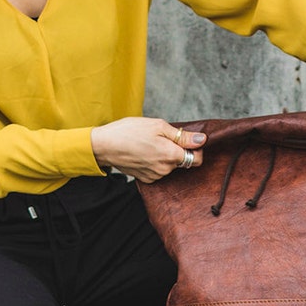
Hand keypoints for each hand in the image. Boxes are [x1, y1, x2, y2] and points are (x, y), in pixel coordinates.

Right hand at [91, 117, 205, 182]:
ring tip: (149, 144)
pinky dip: (155, 163)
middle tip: (162, 137)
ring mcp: (155, 176)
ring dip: (165, 156)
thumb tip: (202, 140)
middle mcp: (165, 169)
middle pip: (183, 161)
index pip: (197, 159)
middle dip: (177, 150)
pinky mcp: (146, 179)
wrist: (104, 146)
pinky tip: (144, 153)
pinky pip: (158, 171)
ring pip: (170, 166)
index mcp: (171, 155)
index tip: (186, 140)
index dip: (195, 148)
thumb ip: (182, 136)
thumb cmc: (129, 131)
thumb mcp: (158, 126)